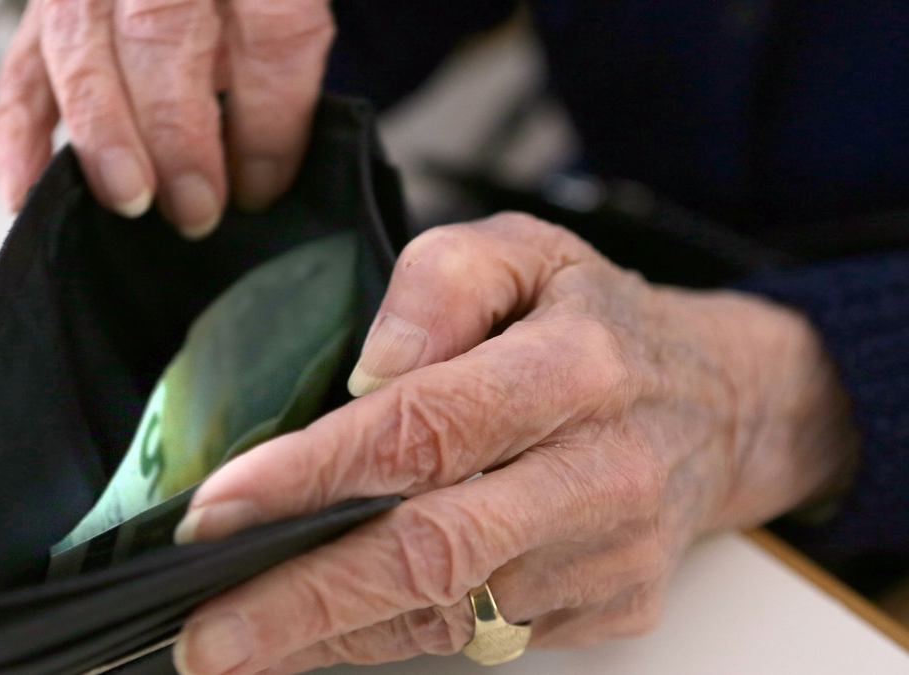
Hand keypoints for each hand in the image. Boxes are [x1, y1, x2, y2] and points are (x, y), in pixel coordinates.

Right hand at [0, 0, 333, 237]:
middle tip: (195, 207)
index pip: (271, 25)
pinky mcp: (44, 11)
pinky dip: (20, 138)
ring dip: (105, 134)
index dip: (268, 118)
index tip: (263, 186)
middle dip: (178, 132)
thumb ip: (279, 71)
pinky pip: (20, 71)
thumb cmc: (241, 4)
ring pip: (83, 47)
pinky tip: (28, 195)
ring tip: (131, 199)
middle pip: (163, 27)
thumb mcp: (285, 14)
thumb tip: (259, 175)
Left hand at [170, 214, 858, 674]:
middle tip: (205, 636)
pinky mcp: (610, 608)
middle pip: (433, 552)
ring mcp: (611, 556)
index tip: (216, 512)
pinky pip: (480, 637)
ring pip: (448, 613)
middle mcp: (601, 473)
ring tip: (238, 642)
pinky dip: (390, 638)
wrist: (722, 404)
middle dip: (304, 600)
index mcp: (575, 368)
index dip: (312, 476)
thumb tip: (367, 375)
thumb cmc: (598, 324)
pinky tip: (324, 632)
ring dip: (332, 635)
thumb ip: (439, 283)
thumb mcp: (526, 250)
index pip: (425, 429)